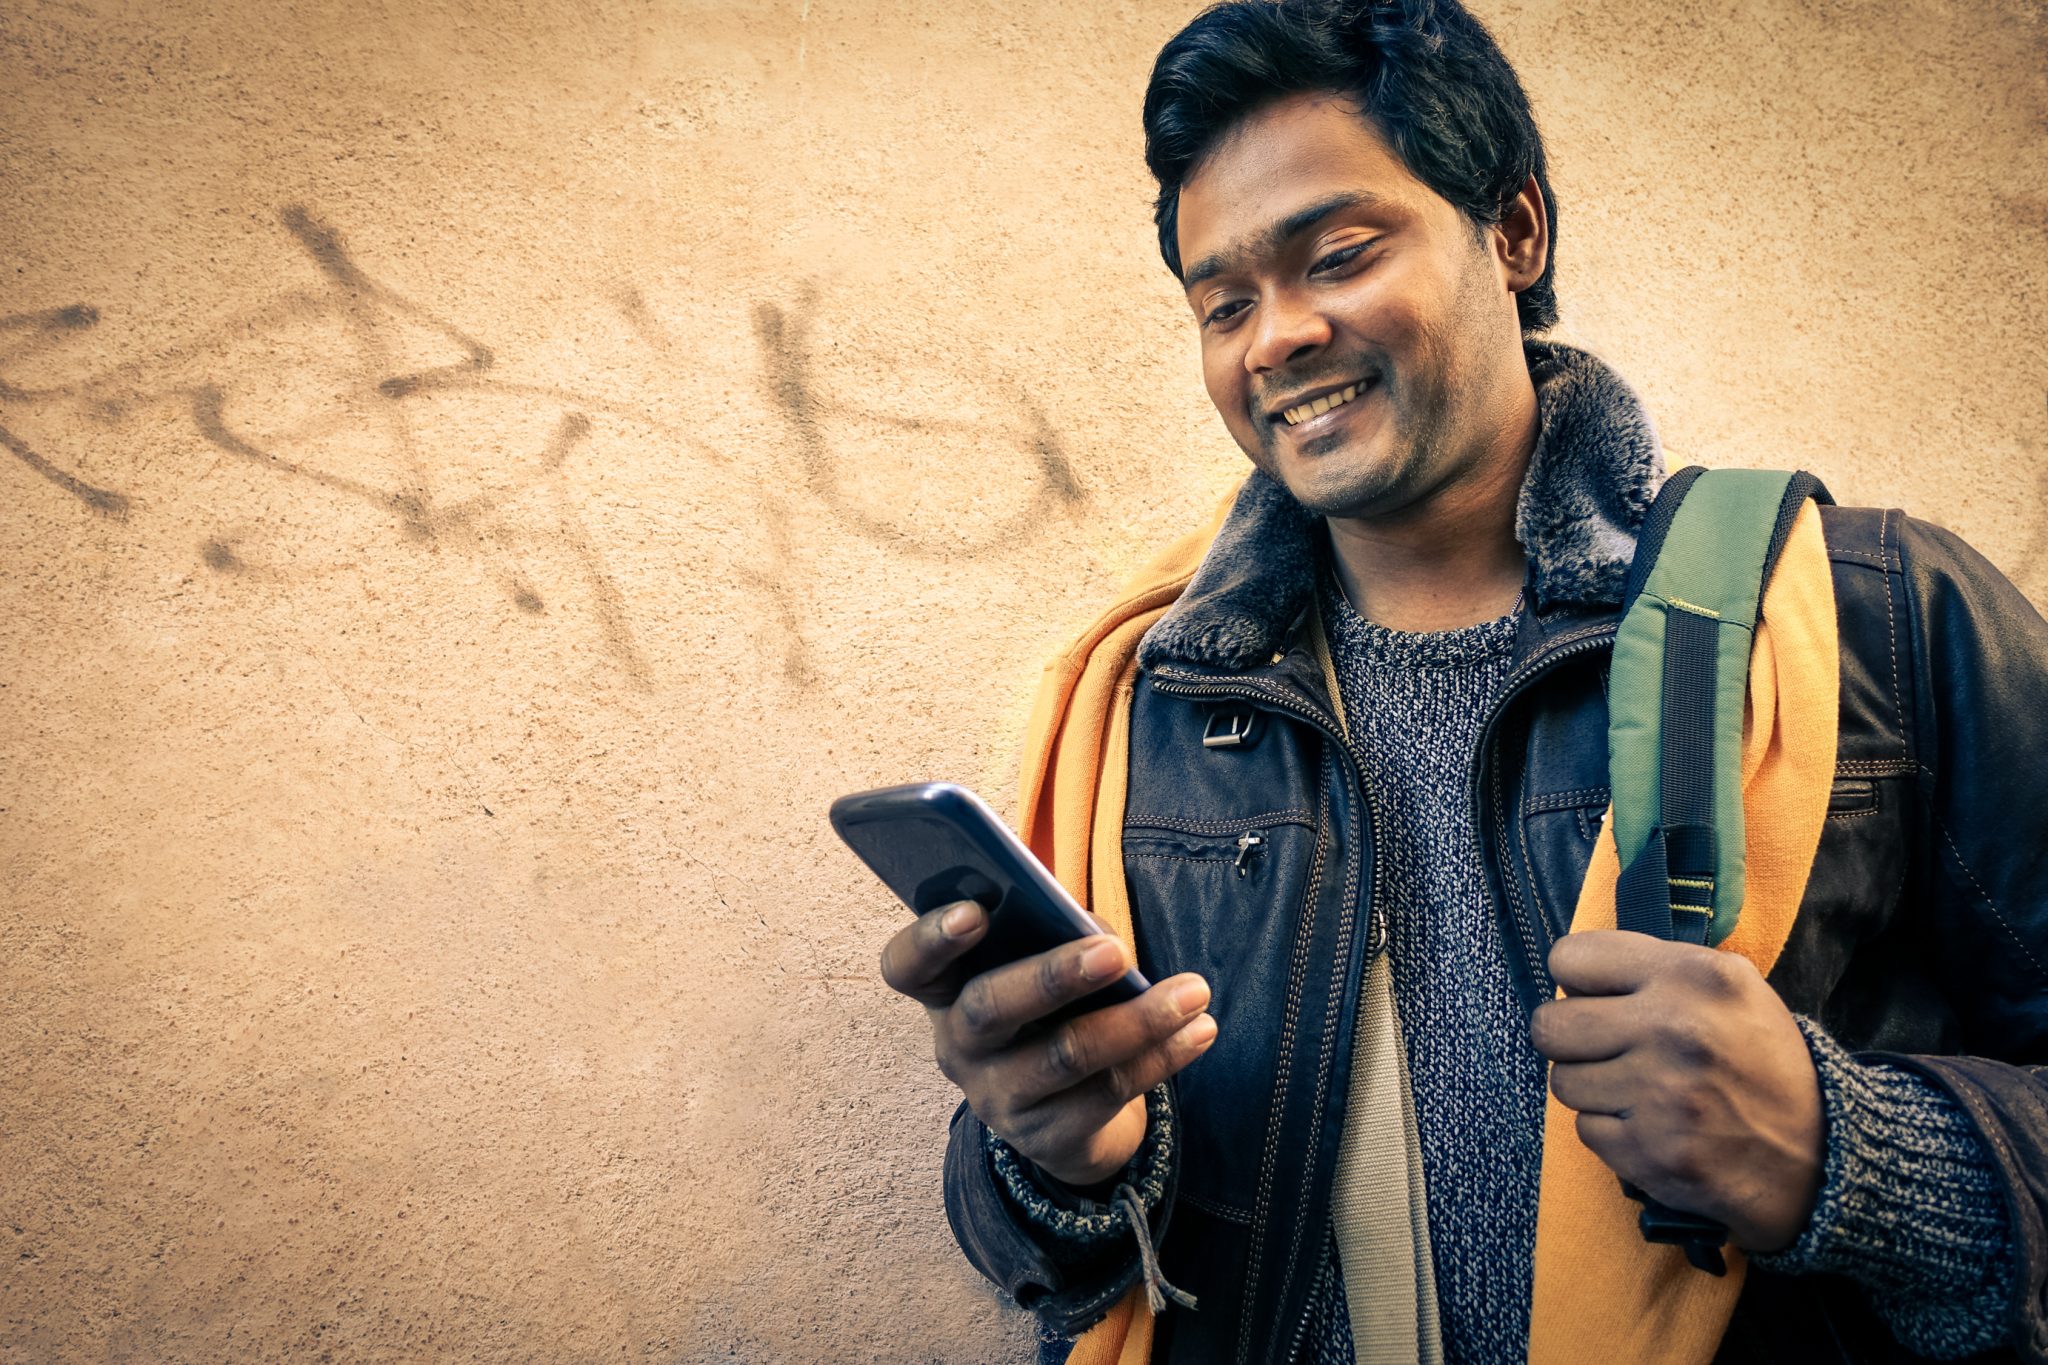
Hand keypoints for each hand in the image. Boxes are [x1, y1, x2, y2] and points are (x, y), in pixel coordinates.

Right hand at [878, 900, 1217, 1188]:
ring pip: (1065, 1055)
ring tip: (1194, 991)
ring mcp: (997, 1097)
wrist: (1063, 1114)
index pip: (908, 965)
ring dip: (1137, 1019)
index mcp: (943, 991)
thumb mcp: (1035, 971)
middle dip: (1053, 976)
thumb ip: (1050, 940)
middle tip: (1115, 950)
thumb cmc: (1048, 1011)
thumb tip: (1097, 935)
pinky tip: (1199, 1030)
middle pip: (990, 1007)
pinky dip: (1161, 1056)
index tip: (973, 911)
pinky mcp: (1046, 1137)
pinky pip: (1108, 1093)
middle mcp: (957, 1046)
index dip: (931, 938)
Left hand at [1531, 930, 1823, 1251]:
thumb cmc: (1763, 1061)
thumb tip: (1573, 972)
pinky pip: (1586, 1130)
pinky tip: (1654, 1127)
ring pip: (1563, 1081)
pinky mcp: (1651, 1152)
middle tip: (1606, 1050)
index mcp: (1691, 975)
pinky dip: (1613, 1132)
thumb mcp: (1732, 986)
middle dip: (1571, 1039)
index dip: (1577, 981)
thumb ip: (1655, 968)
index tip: (1597, 997)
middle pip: (1550, 1025)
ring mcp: (1661, 1094)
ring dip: (1593, 1089)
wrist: (1824, 1154)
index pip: (1570, 959)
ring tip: (1640, 1091)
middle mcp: (1674, 1029)